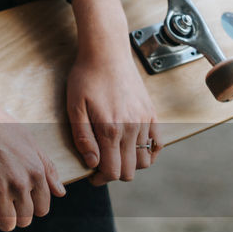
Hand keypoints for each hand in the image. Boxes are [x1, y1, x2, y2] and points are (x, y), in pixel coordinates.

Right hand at [0, 96, 65, 230]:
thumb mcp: (30, 143)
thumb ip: (48, 169)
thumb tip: (61, 192)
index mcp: (36, 172)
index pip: (42, 208)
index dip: (31, 206)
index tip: (19, 199)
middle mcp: (21, 184)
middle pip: (25, 219)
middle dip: (17, 214)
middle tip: (5, 202)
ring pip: (8, 224)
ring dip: (2, 219)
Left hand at [65, 0, 159, 185]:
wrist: (107, 52)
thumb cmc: (86, 77)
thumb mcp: (75, 107)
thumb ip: (83, 138)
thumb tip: (93, 163)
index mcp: (111, 129)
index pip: (112, 171)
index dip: (100, 179)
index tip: (92, 176)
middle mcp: (131, 128)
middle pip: (129, 171)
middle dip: (113, 174)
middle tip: (100, 167)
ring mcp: (144, 121)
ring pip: (144, 161)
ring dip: (130, 165)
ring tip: (115, 156)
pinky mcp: (152, 114)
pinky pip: (157, 144)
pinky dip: (149, 153)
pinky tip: (134, 149)